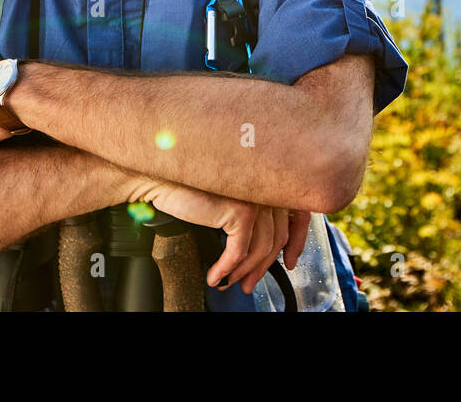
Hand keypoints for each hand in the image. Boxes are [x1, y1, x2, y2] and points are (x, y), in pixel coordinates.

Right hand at [130, 179, 309, 294]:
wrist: (162, 177)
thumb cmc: (189, 185)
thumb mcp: (229, 199)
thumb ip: (250, 213)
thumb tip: (264, 247)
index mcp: (269, 180)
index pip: (297, 216)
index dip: (296, 244)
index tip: (290, 262)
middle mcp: (267, 187)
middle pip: (278, 237)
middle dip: (264, 267)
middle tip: (249, 283)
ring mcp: (257, 198)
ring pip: (261, 249)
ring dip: (244, 272)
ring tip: (229, 281)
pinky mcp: (242, 211)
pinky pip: (239, 252)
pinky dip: (226, 268)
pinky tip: (215, 275)